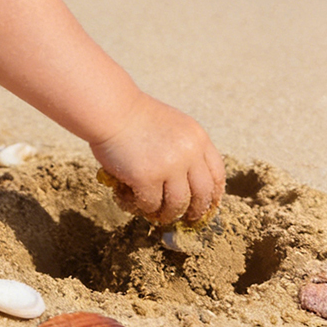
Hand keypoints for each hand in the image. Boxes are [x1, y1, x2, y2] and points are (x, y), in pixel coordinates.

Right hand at [89, 93, 225, 224]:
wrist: (109, 108)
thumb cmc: (133, 114)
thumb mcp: (172, 125)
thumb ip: (183, 148)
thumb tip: (187, 182)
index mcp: (197, 138)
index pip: (217, 175)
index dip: (213, 194)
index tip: (206, 205)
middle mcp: (189, 153)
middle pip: (203, 194)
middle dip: (196, 211)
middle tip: (186, 218)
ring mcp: (169, 166)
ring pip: (178, 204)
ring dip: (168, 214)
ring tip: (156, 214)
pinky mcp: (146, 177)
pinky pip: (151, 204)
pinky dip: (141, 207)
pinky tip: (130, 200)